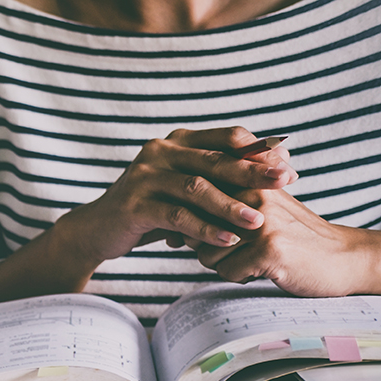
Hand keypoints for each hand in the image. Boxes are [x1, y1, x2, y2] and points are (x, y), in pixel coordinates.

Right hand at [55, 127, 296, 265]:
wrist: (98, 229)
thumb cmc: (149, 208)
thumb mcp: (182, 189)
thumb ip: (215, 178)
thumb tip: (272, 169)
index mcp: (176, 142)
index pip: (225, 137)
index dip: (258, 150)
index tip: (288, 165)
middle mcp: (159, 152)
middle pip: (215, 159)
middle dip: (253, 172)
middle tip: (285, 182)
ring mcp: (144, 177)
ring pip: (196, 188)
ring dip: (230, 205)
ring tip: (258, 221)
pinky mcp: (133, 205)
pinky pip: (176, 216)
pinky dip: (203, 228)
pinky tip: (226, 239)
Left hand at [188, 188, 380, 295]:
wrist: (341, 257)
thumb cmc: (291, 236)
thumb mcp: (258, 210)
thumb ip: (221, 208)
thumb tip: (172, 227)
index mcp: (247, 181)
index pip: (193, 201)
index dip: (191, 222)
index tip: (202, 232)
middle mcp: (252, 196)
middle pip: (193, 227)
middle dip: (204, 245)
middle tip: (233, 248)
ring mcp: (260, 222)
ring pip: (205, 252)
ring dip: (224, 263)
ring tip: (253, 258)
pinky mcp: (268, 249)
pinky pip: (225, 271)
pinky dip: (239, 276)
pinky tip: (262, 269)